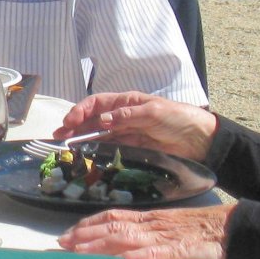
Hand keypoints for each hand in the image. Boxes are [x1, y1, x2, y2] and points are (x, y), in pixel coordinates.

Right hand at [54, 92, 215, 162]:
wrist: (199, 139)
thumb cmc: (178, 117)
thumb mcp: (154, 112)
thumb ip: (127, 116)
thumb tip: (102, 121)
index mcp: (126, 102)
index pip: (97, 103)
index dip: (80, 111)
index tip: (69, 122)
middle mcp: (123, 116)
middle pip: (94, 120)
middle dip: (75, 126)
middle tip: (59, 137)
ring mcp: (127, 133)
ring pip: (99, 135)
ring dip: (83, 140)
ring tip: (67, 148)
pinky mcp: (133, 149)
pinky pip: (111, 149)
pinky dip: (97, 152)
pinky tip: (88, 156)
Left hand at [59, 204, 232, 258]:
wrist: (231, 228)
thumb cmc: (203, 228)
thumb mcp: (171, 225)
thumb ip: (150, 230)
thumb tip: (126, 240)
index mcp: (150, 217)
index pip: (114, 216)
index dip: (89, 223)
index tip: (70, 230)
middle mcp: (152, 224)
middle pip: (112, 226)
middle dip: (85, 234)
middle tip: (63, 242)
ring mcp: (163, 236)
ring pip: (125, 238)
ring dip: (99, 245)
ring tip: (79, 251)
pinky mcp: (178, 251)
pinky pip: (153, 254)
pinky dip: (134, 258)